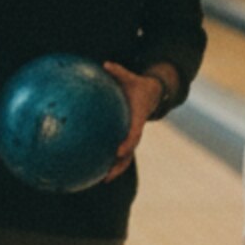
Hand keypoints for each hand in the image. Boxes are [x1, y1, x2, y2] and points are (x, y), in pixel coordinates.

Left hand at [99, 61, 164, 180]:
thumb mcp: (131, 78)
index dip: (127, 143)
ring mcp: (131, 136)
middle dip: (119, 166)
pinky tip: (93, 168)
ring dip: (114, 170)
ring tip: (100, 180)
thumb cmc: (137, 85)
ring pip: (124, 158)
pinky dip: (108, 160)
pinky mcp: (125, 138)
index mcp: (138, 119)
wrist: (151, 94)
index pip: (134, 134)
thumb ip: (119, 72)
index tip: (118, 151)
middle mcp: (135, 131)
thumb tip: (106, 64)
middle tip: (107, 176)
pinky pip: (118, 152)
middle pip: (129, 153)